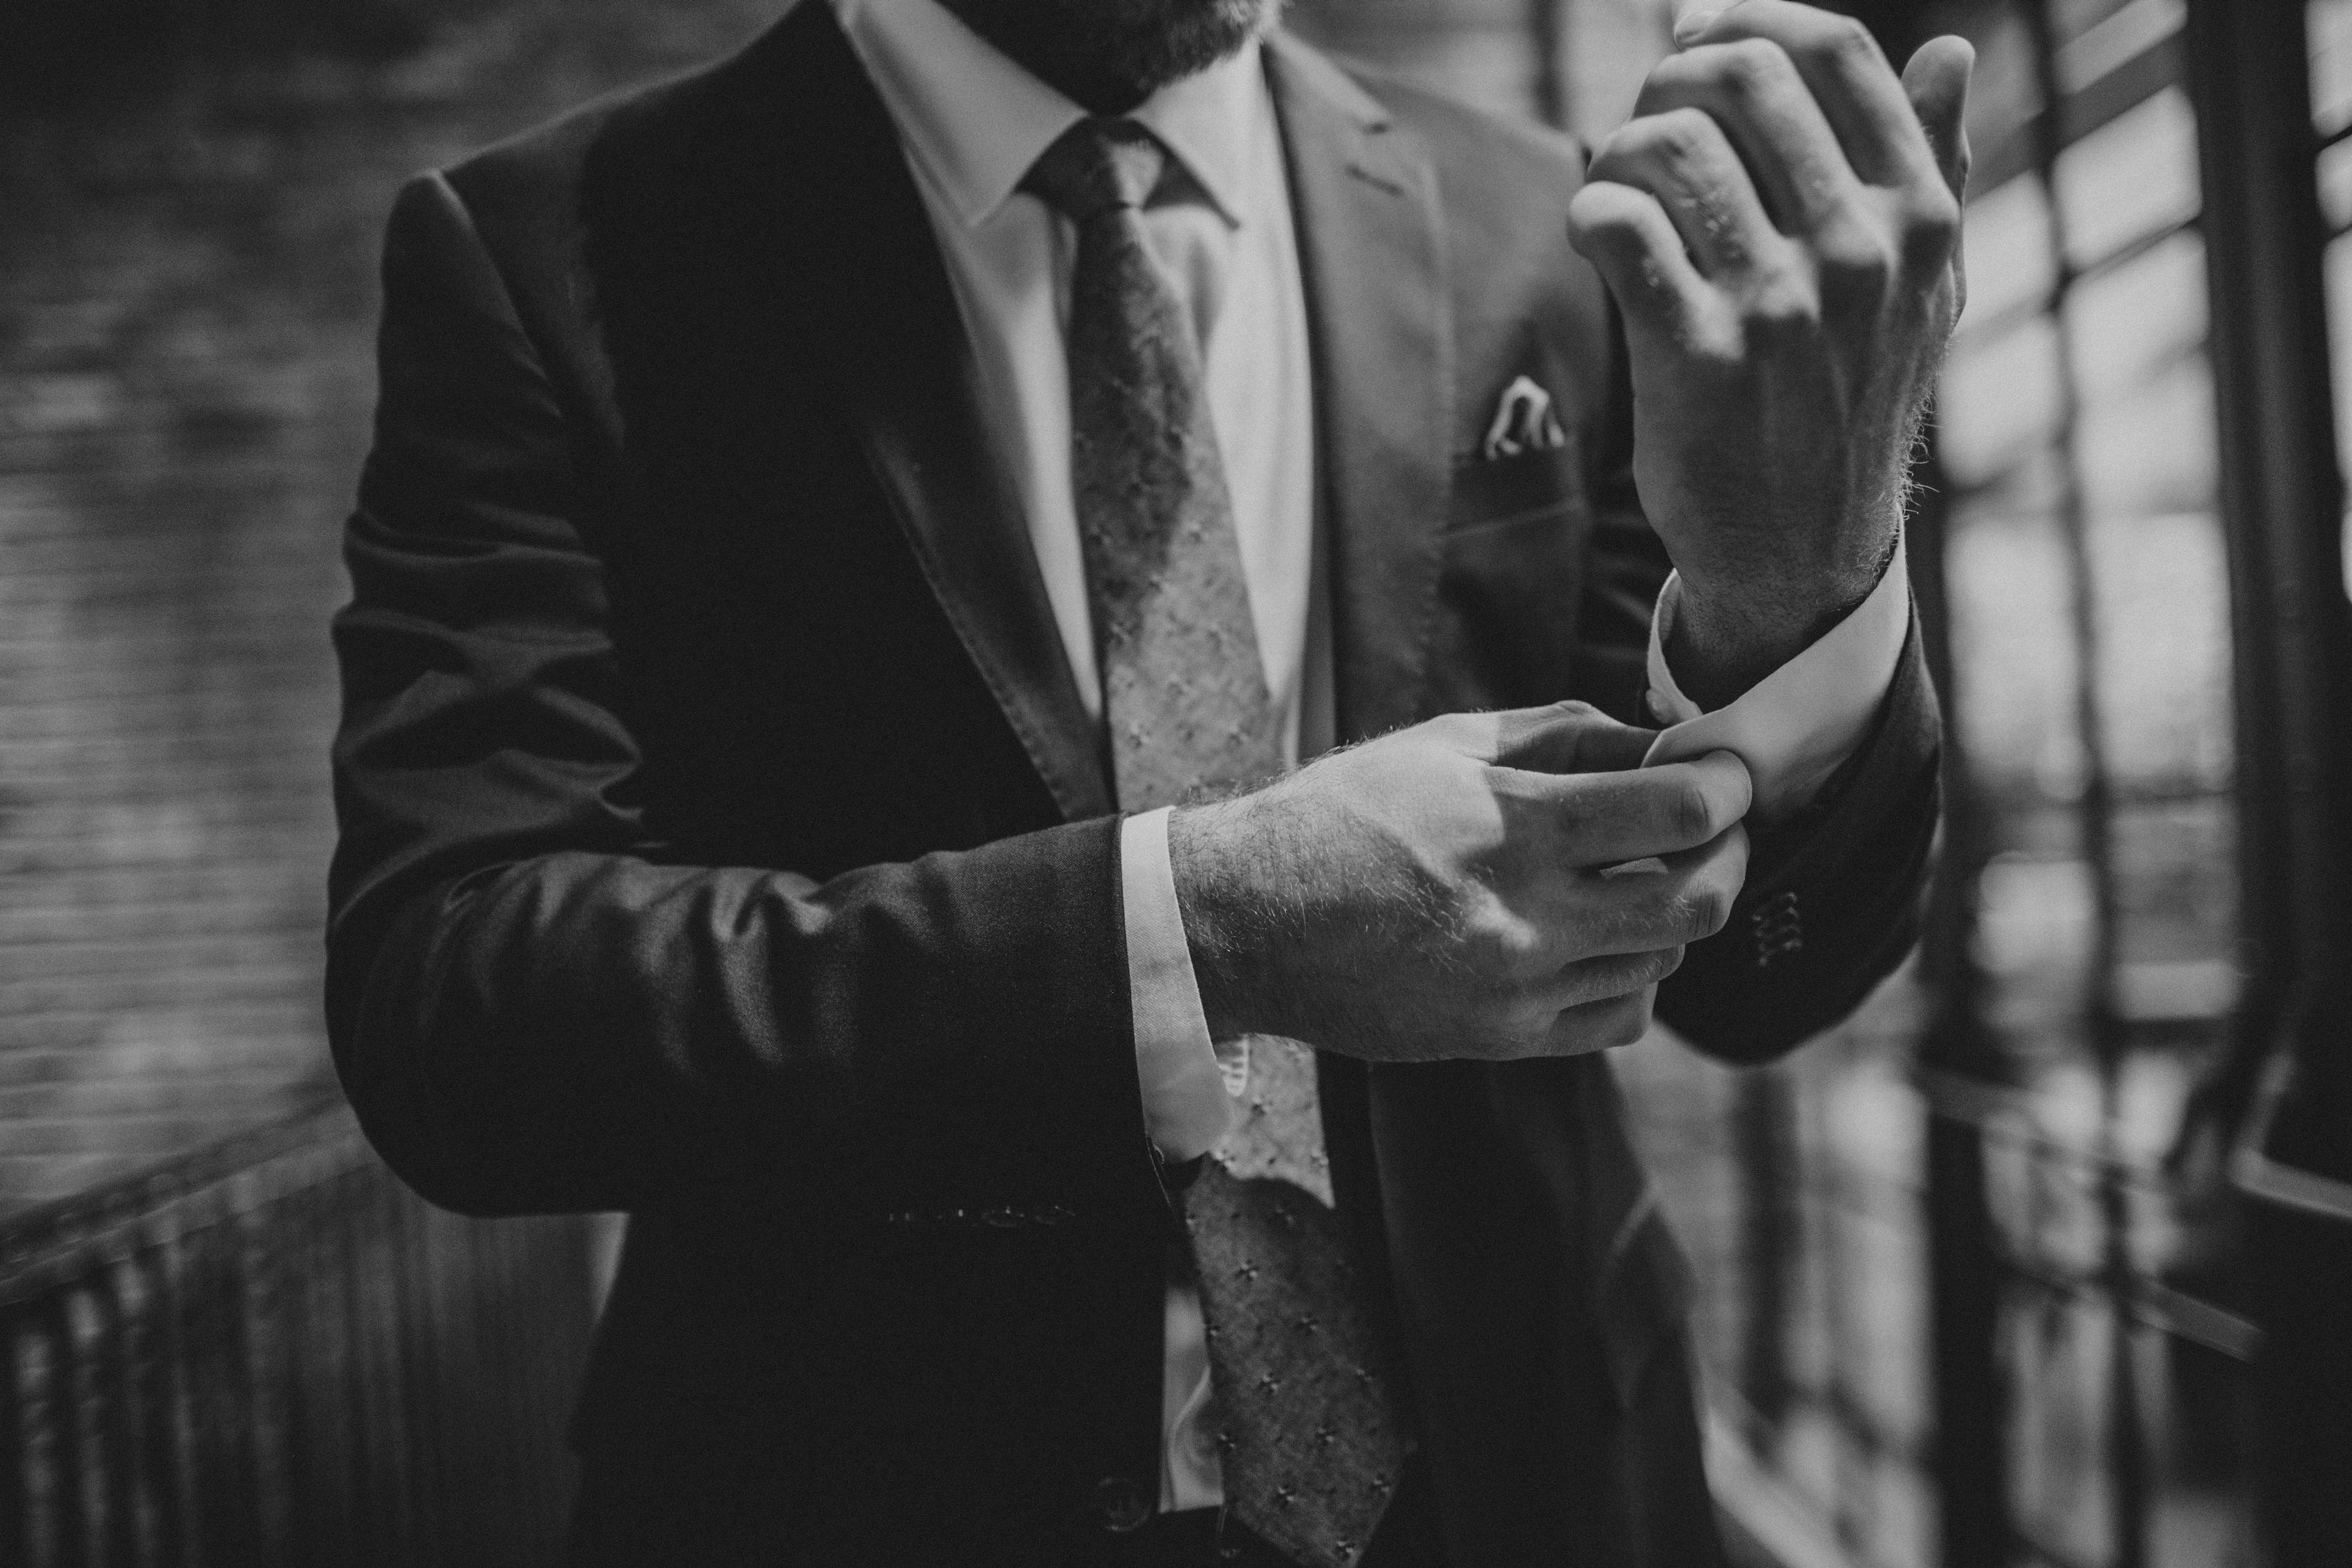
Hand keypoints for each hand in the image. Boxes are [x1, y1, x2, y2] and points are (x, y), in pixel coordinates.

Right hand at [1167, 701, 1751, 1061]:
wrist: (1250, 921)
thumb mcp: (1445, 745)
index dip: (1728, 784)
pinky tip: (1605, 940)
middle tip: (1716, 826)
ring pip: (1663, 960)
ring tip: (1641, 874)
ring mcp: (1517, 988)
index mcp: (1514, 828)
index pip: (1680, 811)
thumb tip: (1661, 740)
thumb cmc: (1344, 813)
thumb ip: (1562, 737)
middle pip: (1698, 900)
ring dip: (1674, 912)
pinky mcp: (1503, 1036)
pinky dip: (1635, 977)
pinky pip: (1618, 1019)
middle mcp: (1527, 917)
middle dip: (1729, 853)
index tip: (1726, 771)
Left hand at [1567, 1, 1972, 707]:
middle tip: (1645, 127)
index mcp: (1917, 214)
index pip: (1831, 50)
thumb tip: (1949, 50)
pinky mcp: (1695, 358)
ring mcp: (1778, 305)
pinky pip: (1618, 226)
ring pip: (1668, 145)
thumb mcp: (1924, 290)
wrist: (1803, 552)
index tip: (1691, 36)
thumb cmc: (1849, 402)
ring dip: (1620, 152)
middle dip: (1668, 82)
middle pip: (1740, 77)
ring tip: (1618, 193)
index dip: (1744, 18)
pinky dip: (1590, 212)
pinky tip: (1596, 238)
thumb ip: (1938, 166)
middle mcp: (1858, 250)